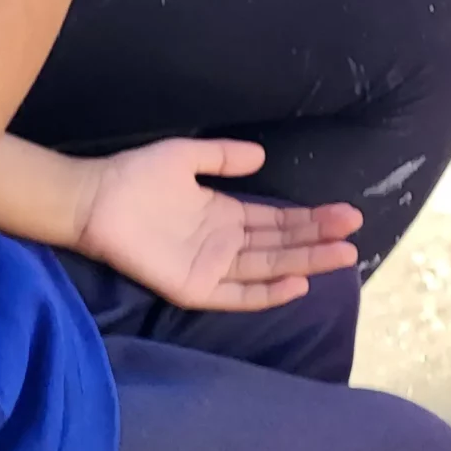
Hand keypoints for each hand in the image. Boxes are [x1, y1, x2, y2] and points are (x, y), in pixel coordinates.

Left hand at [76, 141, 360, 310]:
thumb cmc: (136, 176)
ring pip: (269, 267)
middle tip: (355, 231)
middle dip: (319, 238)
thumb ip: (224, 157)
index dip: (311, 218)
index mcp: (225, 215)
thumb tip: (263, 156)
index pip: (277, 221)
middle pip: (281, 244)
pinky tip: (297, 283)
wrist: (94, 199)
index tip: (346, 212)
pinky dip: (268, 292)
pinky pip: (237, 295)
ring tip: (342, 253)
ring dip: (306, 261)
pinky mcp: (194, 287)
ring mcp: (211, 268)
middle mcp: (224, 244)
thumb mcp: (188, 157)